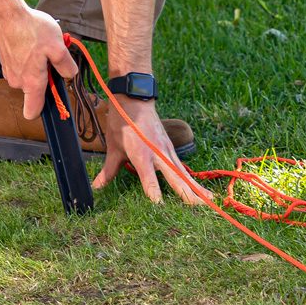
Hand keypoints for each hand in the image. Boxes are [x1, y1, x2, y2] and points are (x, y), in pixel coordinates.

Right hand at [0, 4, 76, 119]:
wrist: (7, 14)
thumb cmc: (31, 29)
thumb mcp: (58, 46)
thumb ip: (66, 66)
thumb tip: (70, 75)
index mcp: (31, 83)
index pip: (33, 112)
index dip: (45, 110)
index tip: (55, 99)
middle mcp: (18, 82)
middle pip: (35, 91)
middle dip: (46, 78)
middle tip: (51, 57)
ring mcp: (10, 73)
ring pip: (28, 78)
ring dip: (37, 67)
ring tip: (40, 47)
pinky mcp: (6, 63)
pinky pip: (22, 68)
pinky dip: (28, 60)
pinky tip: (31, 43)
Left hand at [93, 97, 208, 206]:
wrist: (135, 100)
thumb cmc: (122, 123)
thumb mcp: (113, 147)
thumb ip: (108, 170)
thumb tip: (97, 187)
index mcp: (141, 154)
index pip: (148, 177)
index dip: (153, 190)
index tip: (158, 204)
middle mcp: (157, 153)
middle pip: (175, 176)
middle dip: (186, 192)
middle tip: (198, 205)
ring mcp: (167, 150)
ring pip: (183, 173)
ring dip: (196, 187)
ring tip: (208, 200)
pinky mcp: (171, 149)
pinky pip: (183, 167)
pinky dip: (192, 179)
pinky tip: (202, 190)